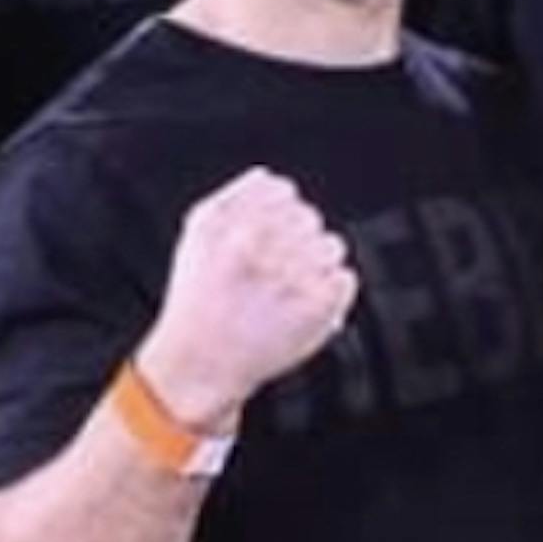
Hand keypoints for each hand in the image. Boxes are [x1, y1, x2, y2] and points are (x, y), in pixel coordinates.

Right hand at [134, 169, 356, 427]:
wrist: (201, 363)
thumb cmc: (200, 298)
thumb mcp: (197, 236)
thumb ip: (234, 198)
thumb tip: (271, 177)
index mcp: (227, 222)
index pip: (283, 192)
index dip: (279, 213)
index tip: (266, 236)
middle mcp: (256, 244)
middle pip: (309, 217)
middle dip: (297, 240)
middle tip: (275, 270)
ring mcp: (290, 275)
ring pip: (332, 245)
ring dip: (317, 264)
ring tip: (289, 289)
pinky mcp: (317, 306)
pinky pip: (344, 279)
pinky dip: (330, 292)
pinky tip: (302, 307)